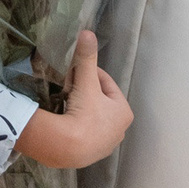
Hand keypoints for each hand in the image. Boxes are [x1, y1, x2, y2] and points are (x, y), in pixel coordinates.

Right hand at [11, 32, 132, 168]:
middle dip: (85, 92)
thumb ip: (86, 58)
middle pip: (99, 101)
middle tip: (68, 87)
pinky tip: (65, 121)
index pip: (106, 84)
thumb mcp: (86, 82)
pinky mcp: (91, 155)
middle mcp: (120, 130)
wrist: (68, 147)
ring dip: (80, 108)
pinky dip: (76, 125)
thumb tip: (87, 32)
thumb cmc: (84, 113)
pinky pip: (83, 132)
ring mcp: (106, 145)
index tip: (74, 72)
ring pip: (91, 117)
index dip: (89, 74)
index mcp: (124, 111)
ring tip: (64, 103)